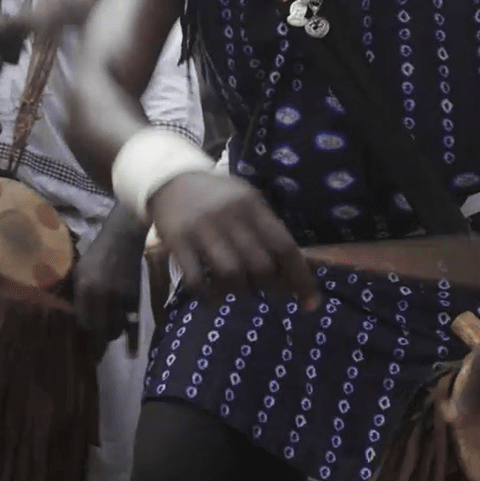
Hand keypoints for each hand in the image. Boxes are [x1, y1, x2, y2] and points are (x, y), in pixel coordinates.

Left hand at [75, 216, 144, 359]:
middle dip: (95, 346)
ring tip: (106, 342)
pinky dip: (132, 341)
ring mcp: (120, 298)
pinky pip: (133, 324)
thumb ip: (74, 292)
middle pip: (98, 330)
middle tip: (93, 358)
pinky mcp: (134, 298)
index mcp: (84, 287)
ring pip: (115, 330)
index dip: (81, 336)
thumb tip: (67, 313)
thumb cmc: (96, 253)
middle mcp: (102, 295)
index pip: (82, 322)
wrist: (122, 239)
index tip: (78, 347)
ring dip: (110, 338)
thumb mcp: (79, 269)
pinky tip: (131, 354)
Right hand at [149, 171, 320, 306]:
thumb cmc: (215, 195)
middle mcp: (229, 215)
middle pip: (261, 266)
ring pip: (231, 274)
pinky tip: (206, 287)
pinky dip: (204, 290)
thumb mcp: (244, 199)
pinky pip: (196, 278)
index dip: (301, 278)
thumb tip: (294, 268)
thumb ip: (265, 227)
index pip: (284, 246)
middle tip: (262, 287)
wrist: (168, 178)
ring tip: (236, 287)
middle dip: (267, 285)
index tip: (311, 302)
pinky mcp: (177, 240)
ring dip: (238, 289)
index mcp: (251, 204)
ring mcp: (202, 228)